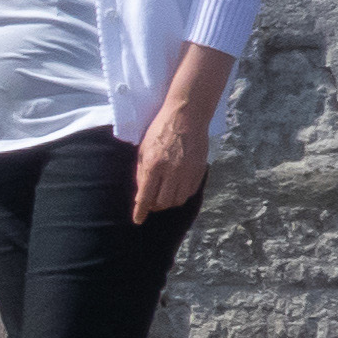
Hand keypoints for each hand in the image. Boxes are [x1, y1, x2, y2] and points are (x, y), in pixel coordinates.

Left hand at [133, 105, 208, 223]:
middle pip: (163, 202)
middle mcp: (172, 171)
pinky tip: (176, 189)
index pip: (146, 196)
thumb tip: (141, 192)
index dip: (141, 211)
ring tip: (163, 195)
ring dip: (168, 202)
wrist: (186, 117)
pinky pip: (190, 192)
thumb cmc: (160, 130)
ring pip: (178, 200)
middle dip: (155, 206)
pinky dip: (181, 195)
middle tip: (151, 202)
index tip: (138, 220)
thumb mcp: (143, 149)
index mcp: (154, 165)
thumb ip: (142, 172)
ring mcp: (188, 172)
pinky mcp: (200, 170)